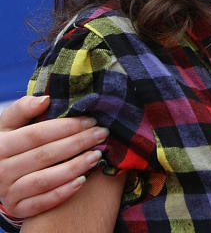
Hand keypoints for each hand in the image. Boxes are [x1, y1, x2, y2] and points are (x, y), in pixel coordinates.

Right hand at [0, 96, 107, 218]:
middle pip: (44, 156)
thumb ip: (24, 108)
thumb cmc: (14, 141)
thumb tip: (45, 99)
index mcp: (0, 145)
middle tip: (102, 134)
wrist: (1, 172)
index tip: (91, 120)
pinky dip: (63, 192)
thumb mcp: (11, 123)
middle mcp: (0, 170)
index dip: (66, 127)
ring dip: (74, 167)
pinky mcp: (18, 208)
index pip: (36, 135)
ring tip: (97, 156)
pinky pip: (42, 203)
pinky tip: (83, 181)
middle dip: (78, 143)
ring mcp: (8, 192)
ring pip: (45, 180)